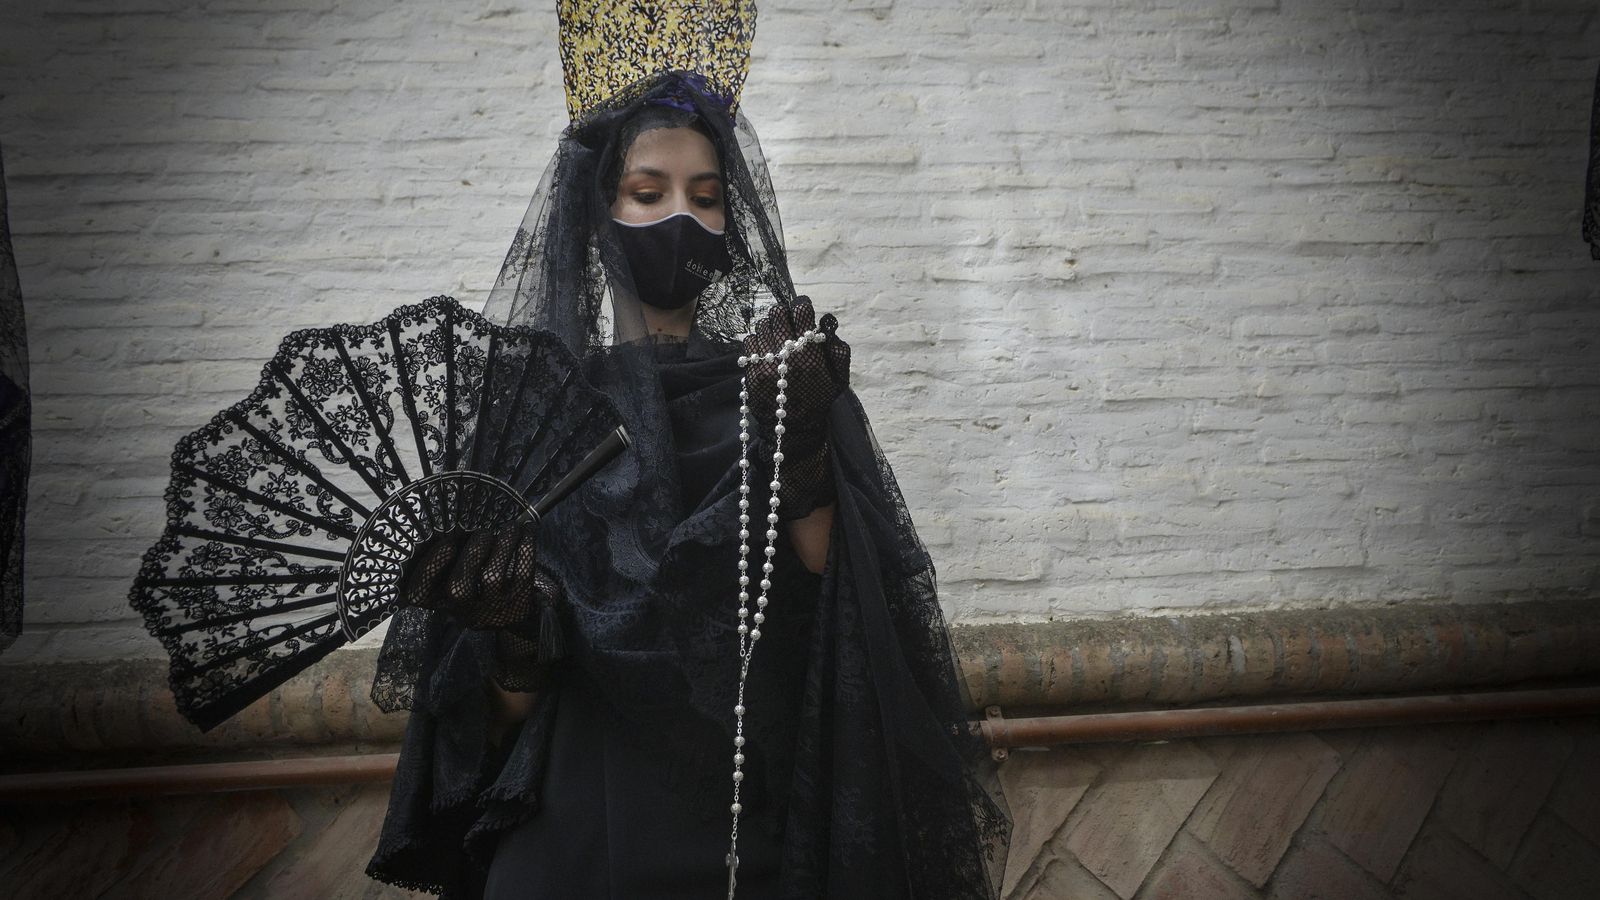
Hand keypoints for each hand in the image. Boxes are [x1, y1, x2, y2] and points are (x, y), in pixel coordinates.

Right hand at [399, 520, 563, 689]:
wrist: (514, 615)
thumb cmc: (479, 586)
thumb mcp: (458, 580)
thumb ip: (451, 561)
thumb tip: (455, 526)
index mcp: (443, 602)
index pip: (420, 593)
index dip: (429, 569)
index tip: (446, 543)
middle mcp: (465, 611)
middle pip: (458, 587)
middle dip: (471, 553)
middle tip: (484, 532)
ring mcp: (493, 610)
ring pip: (493, 577)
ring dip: (502, 545)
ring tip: (510, 527)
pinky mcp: (519, 605)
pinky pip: (523, 574)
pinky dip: (526, 548)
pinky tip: (528, 532)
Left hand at [743, 296, 849, 453]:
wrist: (794, 429)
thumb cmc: (819, 401)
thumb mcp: (840, 379)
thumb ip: (839, 350)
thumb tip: (827, 324)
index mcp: (810, 354)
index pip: (801, 312)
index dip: (802, 306)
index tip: (802, 309)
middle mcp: (786, 355)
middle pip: (777, 314)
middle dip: (784, 315)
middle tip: (788, 324)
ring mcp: (766, 362)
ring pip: (762, 326)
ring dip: (770, 329)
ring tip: (776, 340)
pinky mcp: (751, 371)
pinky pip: (749, 343)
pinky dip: (757, 343)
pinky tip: (765, 352)